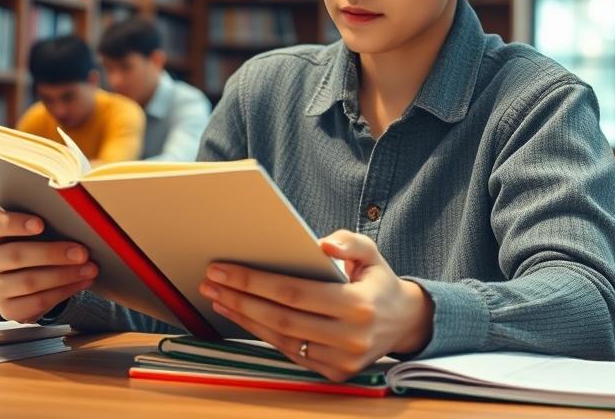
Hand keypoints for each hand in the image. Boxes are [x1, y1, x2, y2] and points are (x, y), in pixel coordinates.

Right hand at [0, 210, 96, 321]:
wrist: (25, 272)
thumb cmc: (30, 240)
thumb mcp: (29, 227)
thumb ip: (41, 222)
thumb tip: (72, 221)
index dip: (15, 223)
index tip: (41, 224)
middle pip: (15, 256)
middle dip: (53, 254)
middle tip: (82, 252)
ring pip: (28, 282)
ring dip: (64, 275)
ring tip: (89, 269)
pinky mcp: (5, 309)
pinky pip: (36, 302)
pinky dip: (63, 292)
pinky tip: (80, 283)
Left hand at [198, 230, 433, 382]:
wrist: (404, 322)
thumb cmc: (378, 282)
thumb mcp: (371, 253)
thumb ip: (349, 242)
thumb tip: (322, 244)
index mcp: (358, 305)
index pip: (295, 292)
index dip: (255, 281)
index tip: (224, 268)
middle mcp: (350, 337)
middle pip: (281, 318)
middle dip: (240, 298)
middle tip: (211, 282)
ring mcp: (341, 360)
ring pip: (281, 338)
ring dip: (244, 317)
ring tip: (219, 297)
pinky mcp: (334, 373)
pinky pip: (289, 352)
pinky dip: (262, 334)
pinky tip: (242, 316)